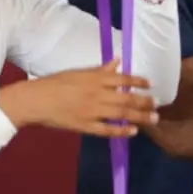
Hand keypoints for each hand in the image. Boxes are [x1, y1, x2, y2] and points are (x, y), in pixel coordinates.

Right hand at [0, 59, 157, 136]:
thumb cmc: (55, 84)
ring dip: (139, 116)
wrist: (35, 101)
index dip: (138, 81)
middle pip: (126, 98)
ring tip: (153, 119)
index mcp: (94, 78)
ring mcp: (92, 111)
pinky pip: (107, 130)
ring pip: (121, 114)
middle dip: (144, 102)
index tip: (150, 84)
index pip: (122, 79)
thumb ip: (100, 70)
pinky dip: (121, 131)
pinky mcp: (85, 126)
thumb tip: (118, 62)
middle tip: (157, 105)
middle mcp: (96, 94)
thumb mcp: (78, 72)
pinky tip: (133, 131)